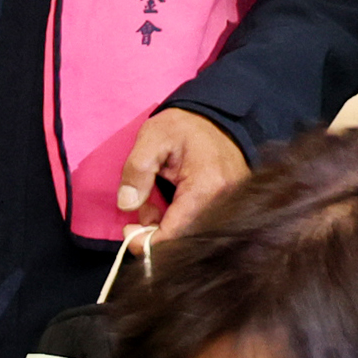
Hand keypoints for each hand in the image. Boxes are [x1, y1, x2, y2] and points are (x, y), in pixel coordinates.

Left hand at [115, 106, 248, 235]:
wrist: (218, 116)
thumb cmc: (184, 125)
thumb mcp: (152, 137)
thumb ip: (137, 171)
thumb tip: (127, 205)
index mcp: (207, 186)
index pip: (175, 233)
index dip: (147, 241)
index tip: (128, 230)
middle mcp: (225, 201)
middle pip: (184, 238)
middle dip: (155, 233)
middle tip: (139, 213)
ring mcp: (231, 204)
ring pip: (191, 233)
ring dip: (166, 226)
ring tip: (151, 205)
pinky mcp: (229, 205)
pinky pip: (199, 224)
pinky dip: (178, 220)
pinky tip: (166, 205)